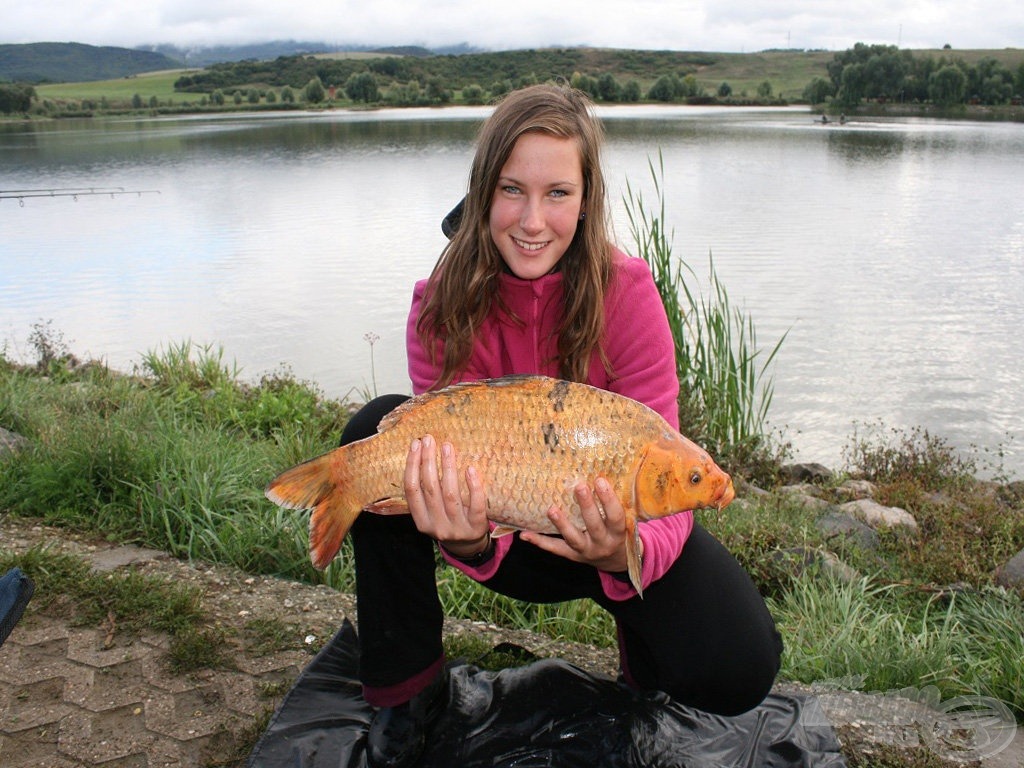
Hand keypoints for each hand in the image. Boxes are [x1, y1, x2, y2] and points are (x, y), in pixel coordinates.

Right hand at [404, 434, 488, 556]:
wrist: (469, 547)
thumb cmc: (448, 521)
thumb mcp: (431, 514)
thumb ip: (425, 494)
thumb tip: (421, 454)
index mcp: (421, 521)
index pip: (411, 490)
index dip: (412, 465)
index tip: (415, 444)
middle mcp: (436, 525)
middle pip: (430, 488)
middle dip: (428, 460)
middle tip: (430, 439)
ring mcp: (456, 528)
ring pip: (450, 494)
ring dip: (448, 467)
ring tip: (447, 447)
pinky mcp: (476, 527)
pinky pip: (475, 504)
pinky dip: (473, 486)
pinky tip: (470, 469)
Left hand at [520, 478, 635, 572]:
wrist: (616, 561)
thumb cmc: (618, 532)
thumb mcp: (625, 520)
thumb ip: (615, 502)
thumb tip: (604, 470)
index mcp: (618, 533)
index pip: (615, 515)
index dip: (608, 499)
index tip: (600, 480)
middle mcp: (603, 543)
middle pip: (594, 525)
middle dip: (586, 506)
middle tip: (579, 486)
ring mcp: (586, 550)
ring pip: (573, 538)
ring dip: (561, 524)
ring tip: (551, 509)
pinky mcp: (572, 556)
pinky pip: (555, 548)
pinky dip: (539, 541)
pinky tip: (524, 534)